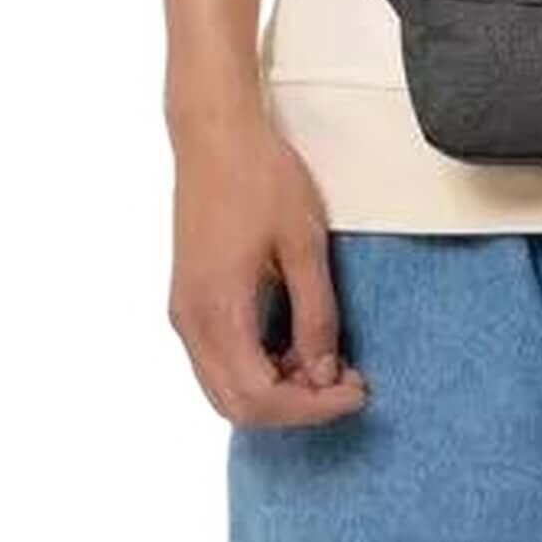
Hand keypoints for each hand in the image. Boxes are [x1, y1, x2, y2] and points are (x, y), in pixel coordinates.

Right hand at [167, 111, 369, 425]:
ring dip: (276, 389)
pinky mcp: (189, 300)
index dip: (312, 408)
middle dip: (295, 406)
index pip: (259, 398)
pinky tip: (296, 344)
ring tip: (327, 360)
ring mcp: (185, 312)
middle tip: (347, 381)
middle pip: (237, 405)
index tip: (357, 390)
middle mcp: (190, 322)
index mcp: (217, 311)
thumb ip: (315, 315)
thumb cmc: (260, 177)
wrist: (215, 133)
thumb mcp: (303, 244)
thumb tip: (324, 375)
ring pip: (224, 388)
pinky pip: (219, 360)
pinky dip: (258, 368)